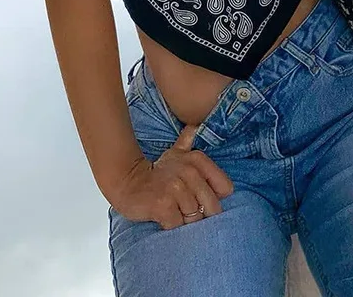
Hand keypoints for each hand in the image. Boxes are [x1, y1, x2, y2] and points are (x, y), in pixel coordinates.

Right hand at [111, 125, 234, 229]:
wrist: (127, 182)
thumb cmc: (155, 173)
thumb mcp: (174, 154)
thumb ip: (187, 141)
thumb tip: (195, 125)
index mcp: (198, 160)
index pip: (225, 188)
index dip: (215, 198)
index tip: (201, 197)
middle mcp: (189, 172)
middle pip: (212, 207)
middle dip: (201, 214)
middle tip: (185, 209)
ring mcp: (176, 188)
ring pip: (195, 218)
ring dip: (185, 221)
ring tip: (174, 212)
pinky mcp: (163, 205)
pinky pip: (178, 225)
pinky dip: (172, 227)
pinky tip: (164, 217)